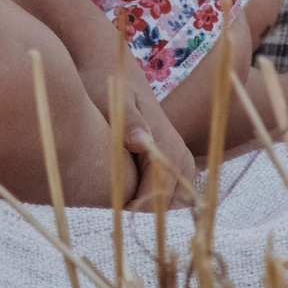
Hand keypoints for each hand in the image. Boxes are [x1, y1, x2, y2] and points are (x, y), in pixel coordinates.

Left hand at [84, 59, 197, 209]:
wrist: (114, 73)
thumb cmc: (106, 87)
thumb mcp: (112, 99)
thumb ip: (127, 121)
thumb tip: (141, 141)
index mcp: (165, 144)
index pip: (157, 195)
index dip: (136, 210)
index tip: (112, 214)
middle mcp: (178, 154)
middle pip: (167, 205)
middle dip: (143, 214)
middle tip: (113, 212)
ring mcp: (180, 159)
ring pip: (172, 203)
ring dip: (150, 209)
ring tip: (120, 203)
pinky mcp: (176, 162)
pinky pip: (171, 194)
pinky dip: (154, 200)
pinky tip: (129, 194)